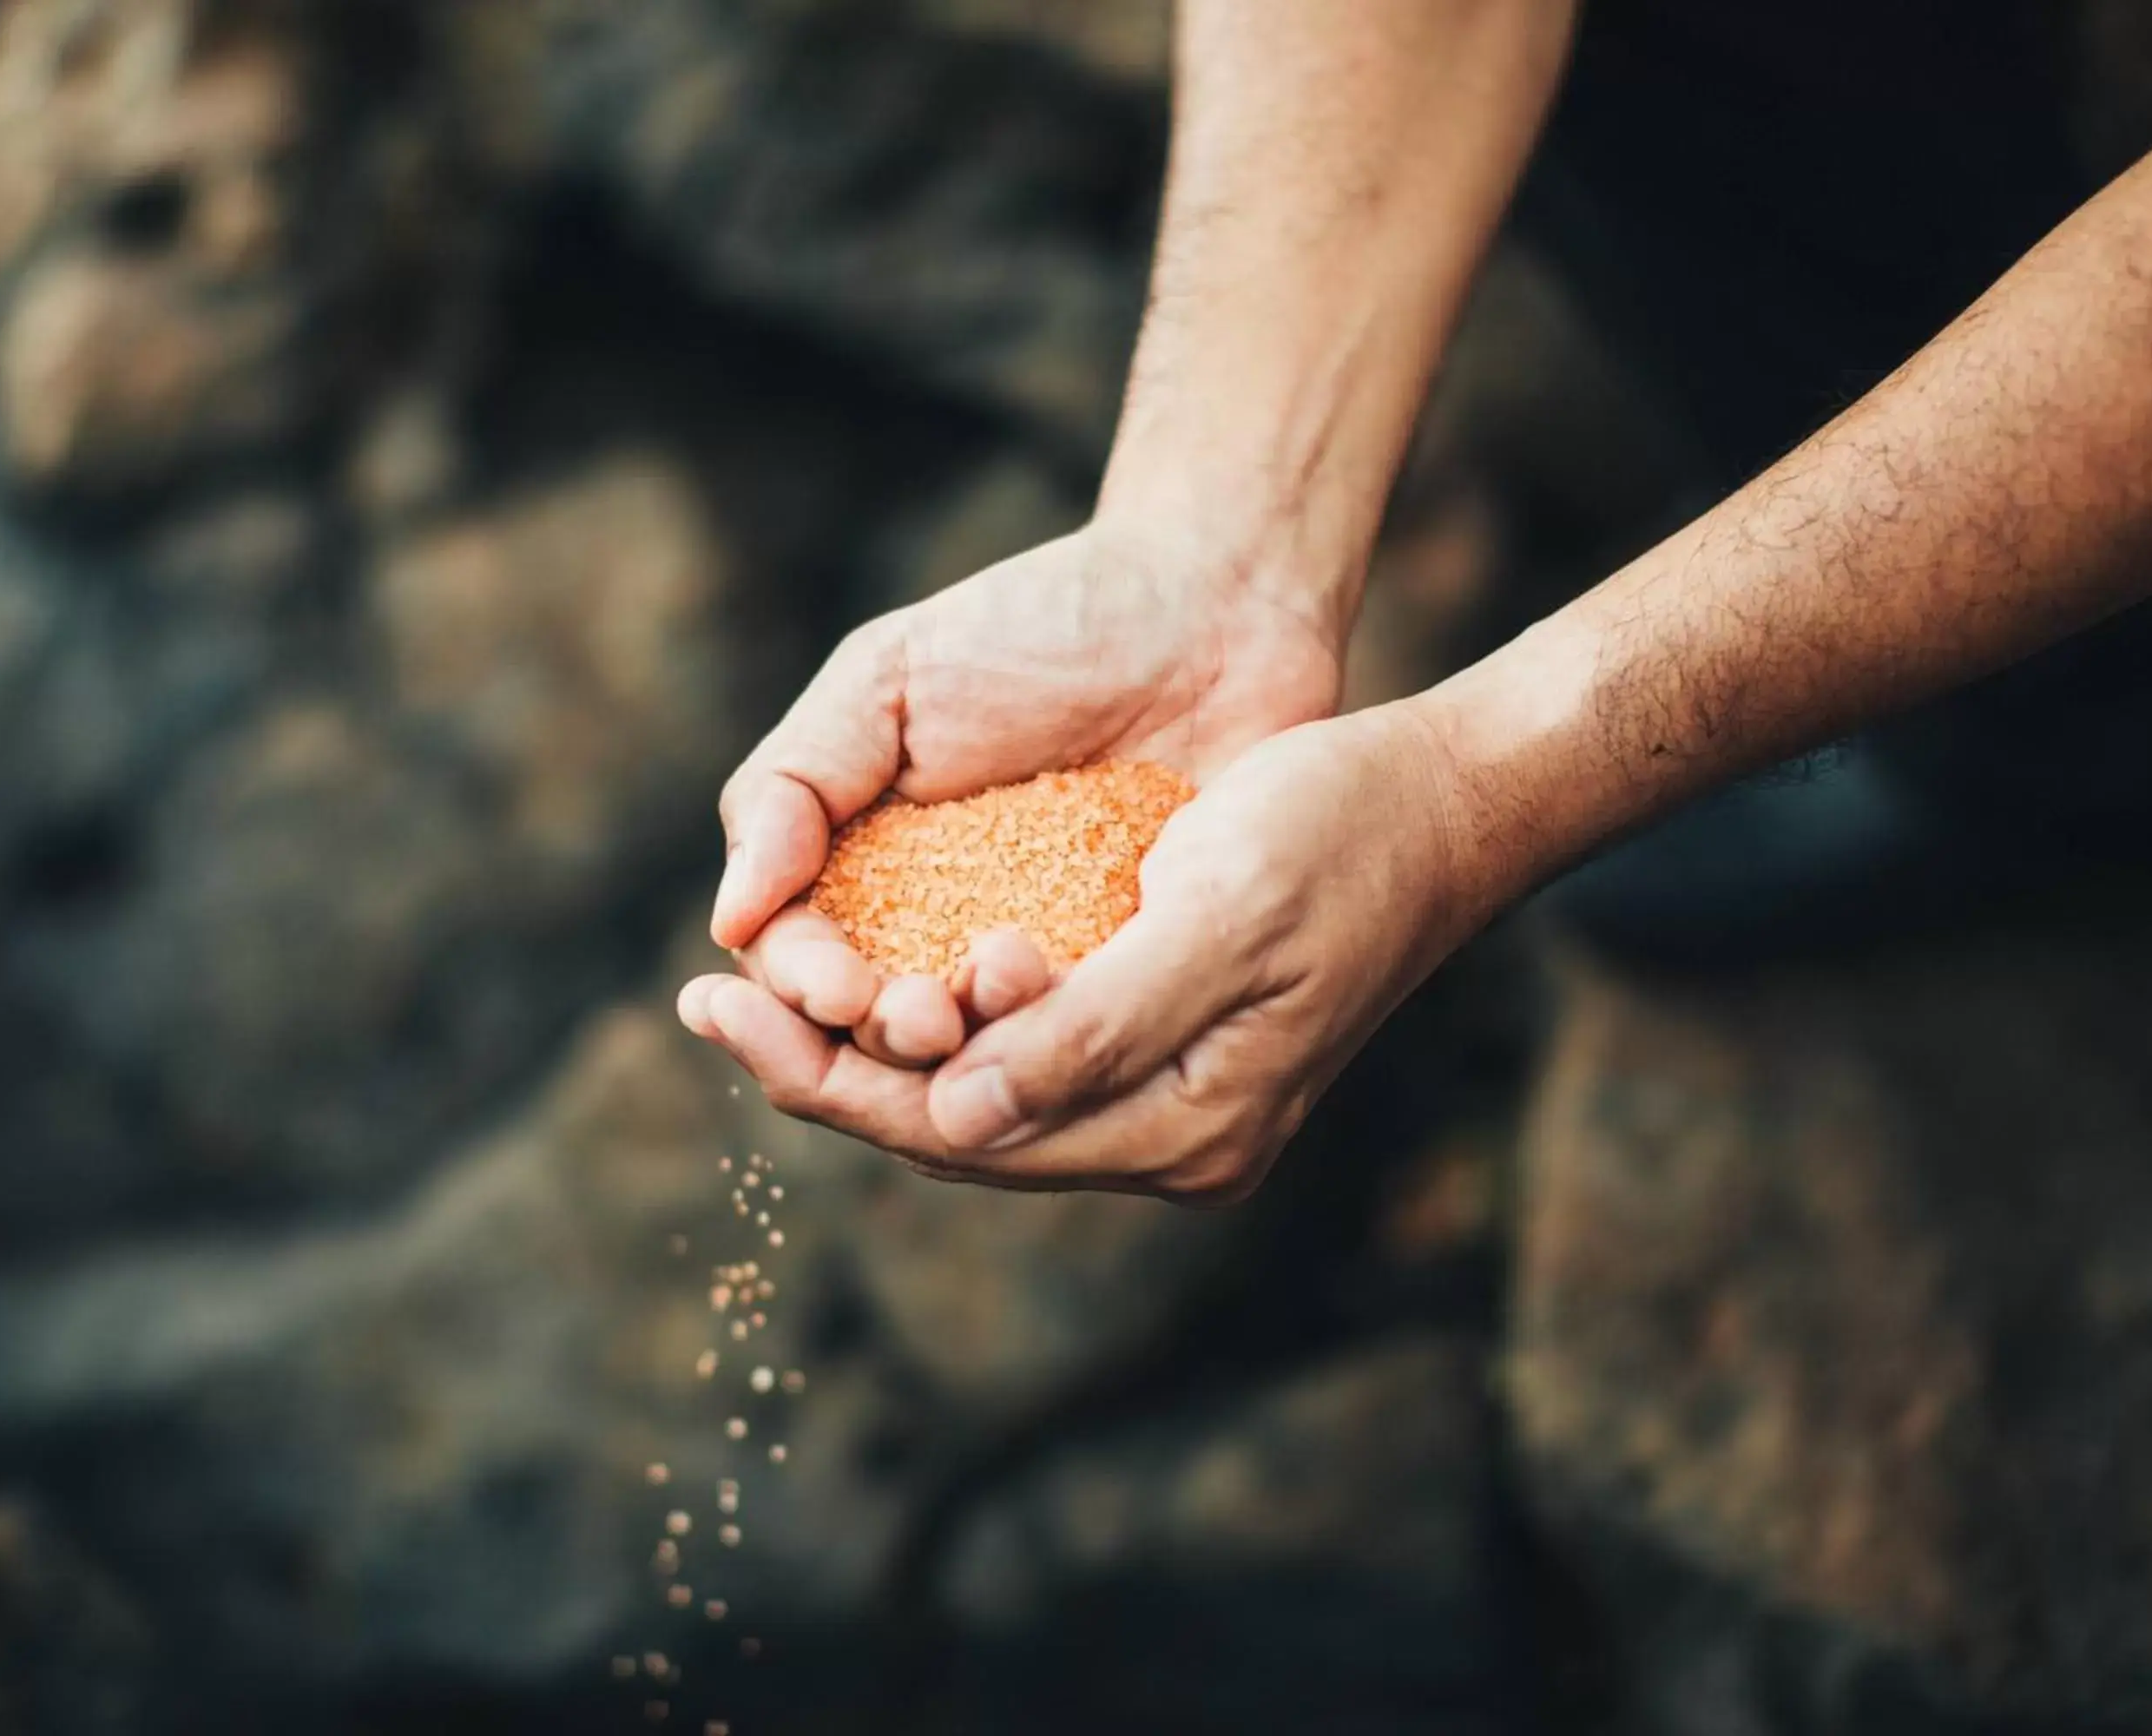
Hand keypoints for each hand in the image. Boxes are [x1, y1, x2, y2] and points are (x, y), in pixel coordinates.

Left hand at [681, 703, 1494, 1201]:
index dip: (829, 1075)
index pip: (961, 1129)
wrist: (1446, 799)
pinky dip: (939, 1014)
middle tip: (704, 998)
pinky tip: (872, 971)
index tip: (718, 1005)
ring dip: (873, 1043)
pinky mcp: (1163, 1039)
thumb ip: (1090, 1031)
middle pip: (954, 1125)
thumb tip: (952, 1117)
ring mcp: (1169, 1098)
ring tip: (759, 987)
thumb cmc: (1340, 835)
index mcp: (1182, 1128)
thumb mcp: (1215, 918)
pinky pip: (1021, 1047)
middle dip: (826, 1064)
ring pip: (978, 1090)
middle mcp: (1167, 1137)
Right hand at [703, 522, 1347, 1063]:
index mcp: (855, 875)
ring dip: (961, 1063)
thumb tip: (729, 919)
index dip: (799, 996)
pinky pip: (1082, 1044)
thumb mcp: (886, 681)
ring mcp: (1031, 967)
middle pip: (870, 1041)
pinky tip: (1064, 1013)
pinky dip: (1059, 1046)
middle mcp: (934, 937)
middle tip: (918, 1017)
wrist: (1213, 610)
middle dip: (878, 1047)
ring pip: (971, 1062)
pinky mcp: (1125, 983)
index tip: (835, 989)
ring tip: (983, 1011)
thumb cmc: (1038, 626)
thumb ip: (791, 788)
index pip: (792, 969)